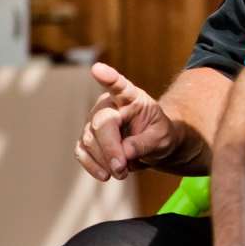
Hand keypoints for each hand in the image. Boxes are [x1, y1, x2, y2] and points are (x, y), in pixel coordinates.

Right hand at [75, 62, 173, 180]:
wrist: (153, 145)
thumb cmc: (159, 136)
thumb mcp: (163, 139)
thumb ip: (145, 143)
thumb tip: (124, 153)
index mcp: (130, 98)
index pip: (119, 86)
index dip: (108, 78)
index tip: (98, 69)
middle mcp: (108, 105)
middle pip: (100, 124)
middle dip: (110, 149)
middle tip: (122, 170)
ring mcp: (94, 121)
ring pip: (88, 140)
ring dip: (103, 160)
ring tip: (122, 173)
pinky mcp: (87, 138)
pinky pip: (81, 151)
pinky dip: (91, 165)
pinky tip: (104, 175)